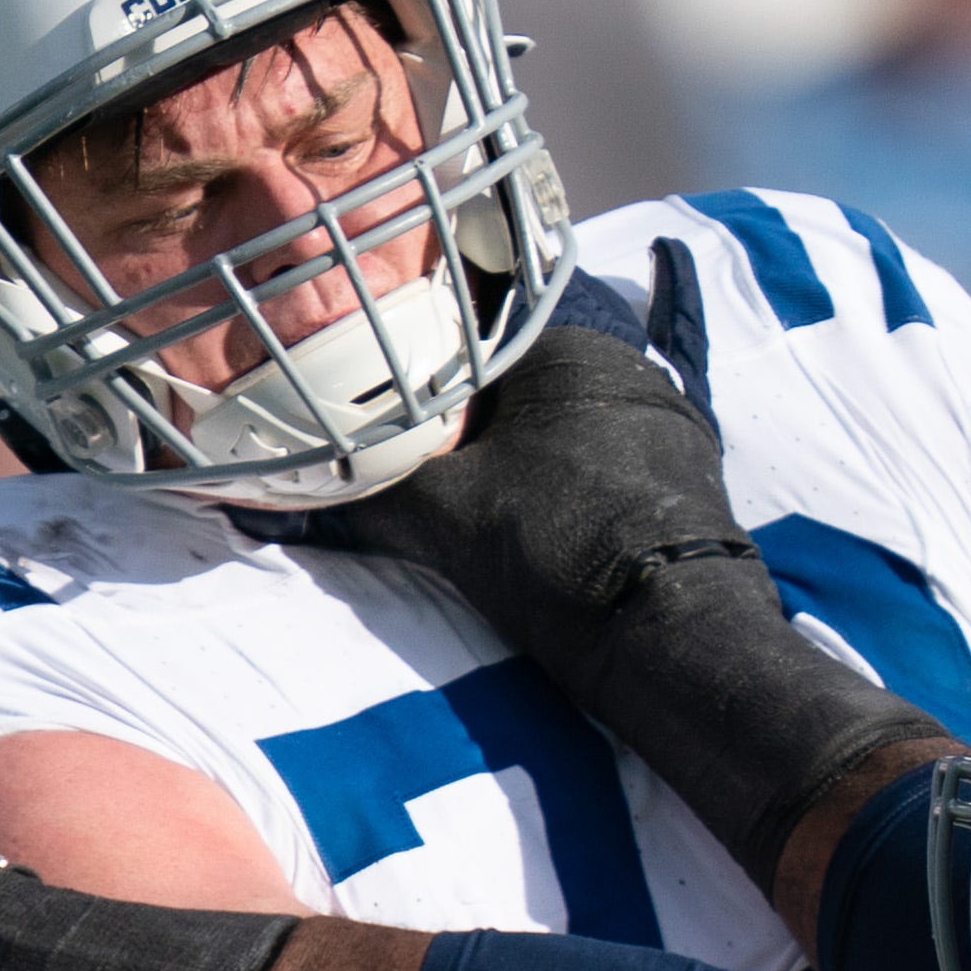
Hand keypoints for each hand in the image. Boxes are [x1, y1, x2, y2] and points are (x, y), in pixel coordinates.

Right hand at [254, 259, 750, 675]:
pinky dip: (566, 469)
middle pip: (521, 376)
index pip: (472, 334)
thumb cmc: (558, 551)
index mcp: (565, 347)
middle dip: (473, 408)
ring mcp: (664, 418)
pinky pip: (603, 451)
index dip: (420, 365)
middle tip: (421, 447)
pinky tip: (539, 506)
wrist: (669, 636)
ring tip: (475, 483)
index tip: (381, 392)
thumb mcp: (444, 516)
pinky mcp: (684, 473)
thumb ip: (370, 491)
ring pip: (563, 415)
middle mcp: (623, 365)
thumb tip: (286, 496)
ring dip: (520, 442)